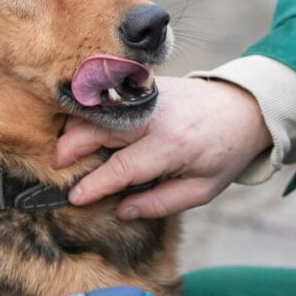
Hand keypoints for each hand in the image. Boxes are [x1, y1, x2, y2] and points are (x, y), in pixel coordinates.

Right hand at [55, 76, 272, 219]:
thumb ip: (161, 202)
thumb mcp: (202, 189)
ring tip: (63, 151)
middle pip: (98, 130)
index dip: (95, 184)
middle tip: (54, 168)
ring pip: (97, 109)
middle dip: (70, 148)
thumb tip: (122, 210)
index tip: (74, 197)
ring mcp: (147, 95)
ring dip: (74, 128)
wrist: (241, 108)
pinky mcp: (143, 85)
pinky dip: (89, 113)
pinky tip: (80, 129)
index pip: (122, 167)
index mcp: (171, 145)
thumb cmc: (222, 153)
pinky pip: (108, 98)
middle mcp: (154, 116)